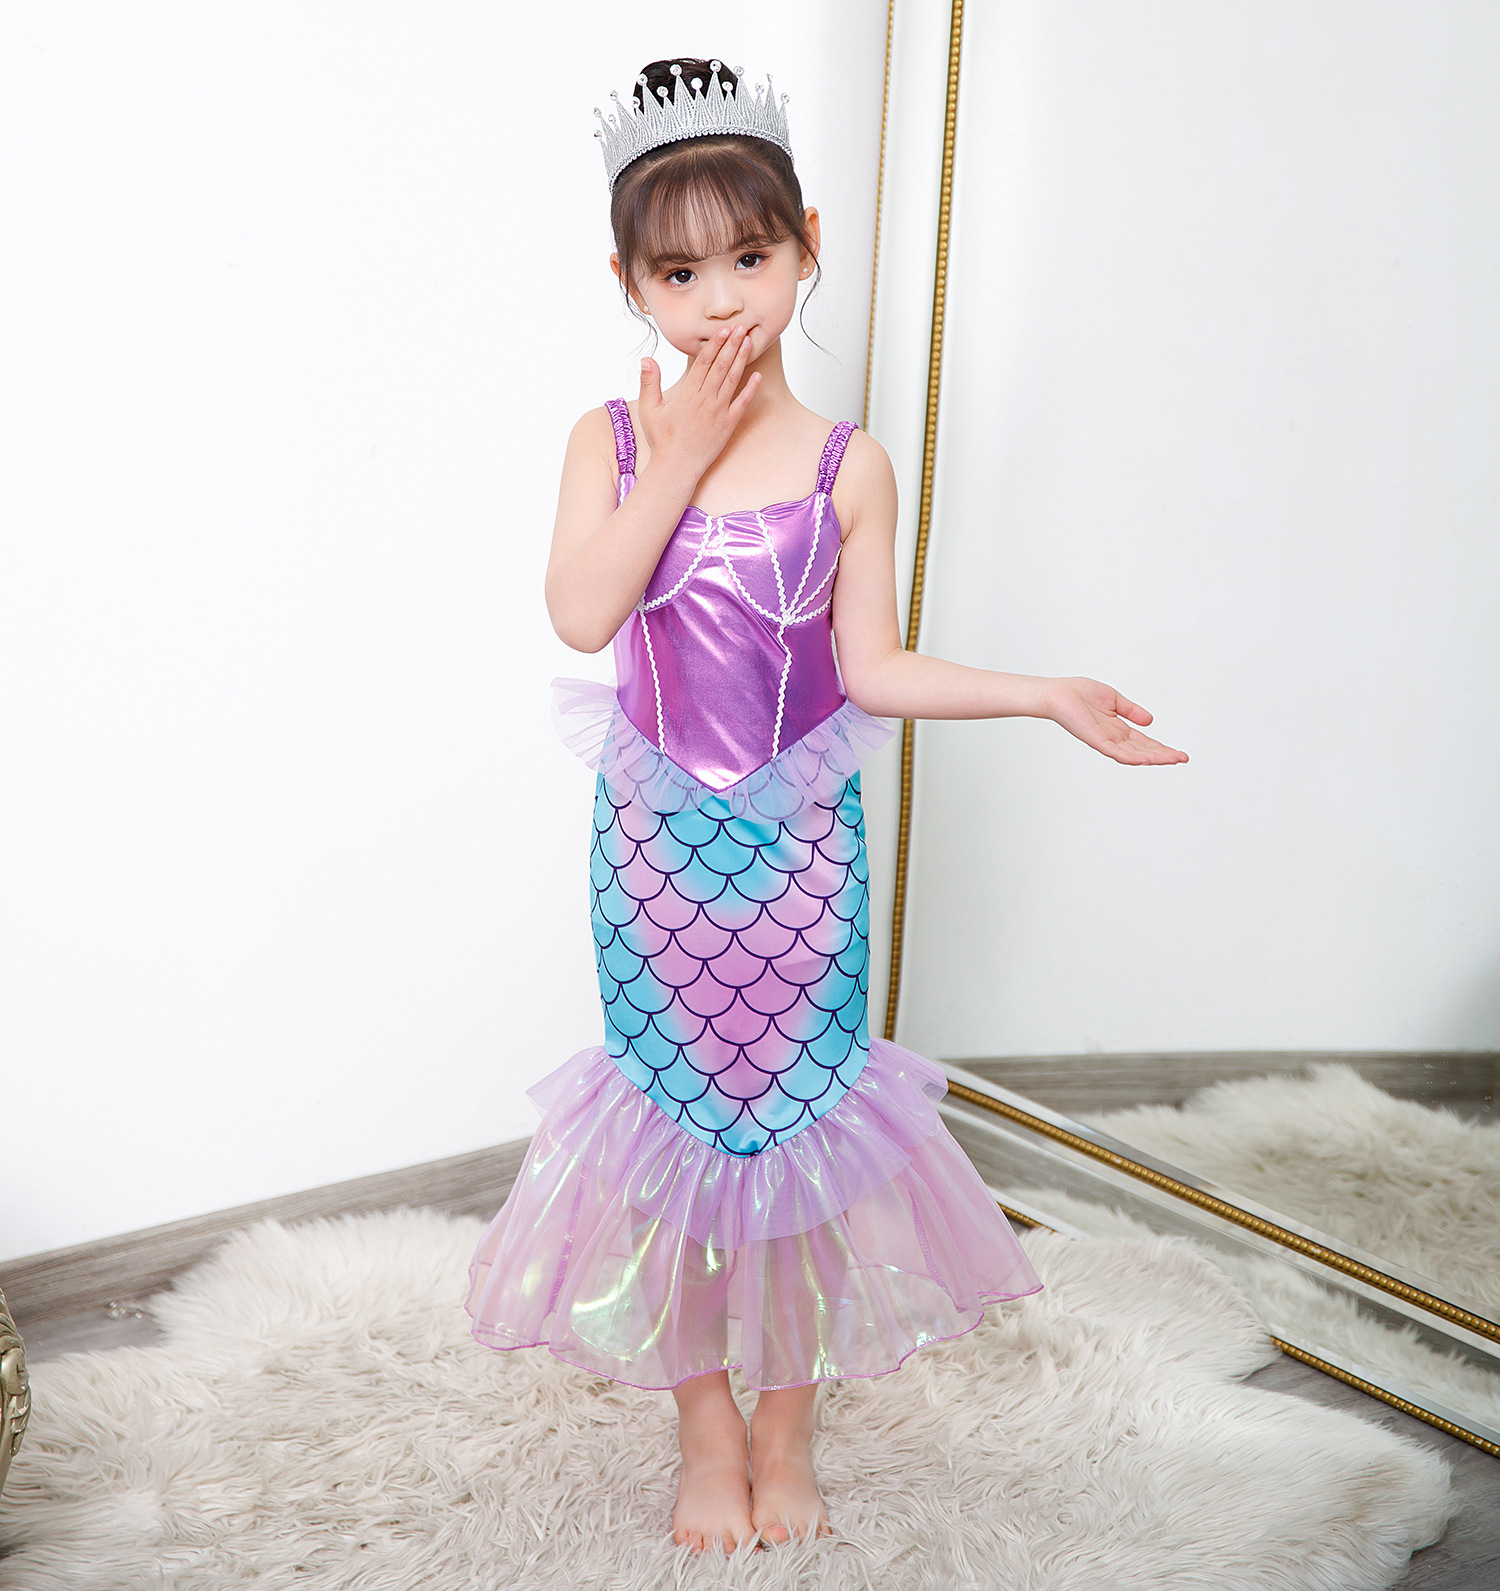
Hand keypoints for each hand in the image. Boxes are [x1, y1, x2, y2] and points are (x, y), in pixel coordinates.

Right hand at [636, 325, 759, 479]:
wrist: (677, 466)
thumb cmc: (662, 440)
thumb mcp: (649, 409)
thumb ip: (649, 383)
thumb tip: (647, 360)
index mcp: (688, 393)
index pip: (704, 362)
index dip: (715, 344)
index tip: (723, 330)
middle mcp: (706, 399)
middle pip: (722, 365)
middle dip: (732, 344)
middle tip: (741, 327)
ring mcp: (719, 411)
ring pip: (733, 379)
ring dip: (742, 359)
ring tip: (749, 342)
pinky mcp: (728, 424)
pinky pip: (742, 403)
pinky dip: (751, 389)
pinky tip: (757, 376)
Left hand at [1044, 678, 1187, 765]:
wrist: (1058, 693)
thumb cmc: (1079, 694)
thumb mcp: (1113, 699)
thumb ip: (1131, 711)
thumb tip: (1150, 721)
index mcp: (1118, 728)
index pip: (1144, 741)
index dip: (1162, 747)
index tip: (1179, 753)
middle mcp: (1114, 738)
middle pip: (1143, 750)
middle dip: (1163, 755)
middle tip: (1183, 759)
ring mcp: (1105, 741)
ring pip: (1134, 754)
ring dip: (1154, 758)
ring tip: (1172, 760)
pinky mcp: (1096, 740)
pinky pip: (1116, 752)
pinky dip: (1131, 757)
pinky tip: (1146, 759)